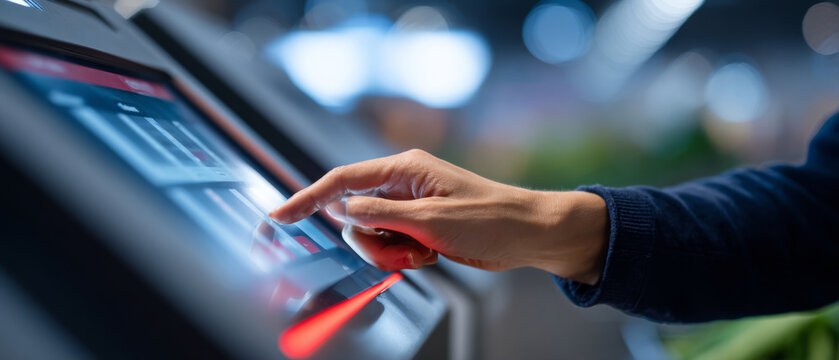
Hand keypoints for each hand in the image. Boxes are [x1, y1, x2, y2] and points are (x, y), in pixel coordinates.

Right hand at [270, 149, 608, 283]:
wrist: (526, 233)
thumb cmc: (490, 218)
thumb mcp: (431, 219)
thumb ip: (381, 213)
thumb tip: (342, 208)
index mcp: (403, 170)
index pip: (341, 181)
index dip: (307, 198)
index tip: (280, 216)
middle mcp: (402, 184)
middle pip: (354, 215)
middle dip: (371, 241)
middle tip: (405, 251)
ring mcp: (409, 206)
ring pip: (370, 234)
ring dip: (390, 252)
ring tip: (424, 252)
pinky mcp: (418, 225)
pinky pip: (390, 244)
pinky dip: (403, 256)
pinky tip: (430, 254)